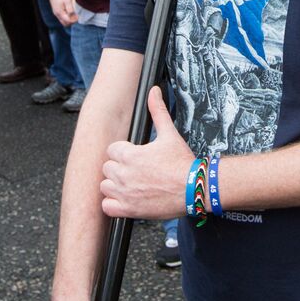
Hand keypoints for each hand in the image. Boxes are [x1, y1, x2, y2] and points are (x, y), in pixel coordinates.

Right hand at [50, 0, 76, 26]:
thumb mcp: (68, 0)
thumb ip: (70, 10)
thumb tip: (73, 18)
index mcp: (60, 12)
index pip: (68, 21)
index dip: (74, 20)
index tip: (78, 16)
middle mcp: (57, 14)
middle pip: (65, 24)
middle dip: (71, 22)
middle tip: (76, 16)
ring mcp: (56, 13)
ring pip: (63, 21)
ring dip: (68, 20)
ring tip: (73, 13)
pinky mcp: (56, 11)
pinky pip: (61, 18)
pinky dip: (66, 17)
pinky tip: (69, 12)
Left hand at [101, 88, 192, 219]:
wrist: (194, 188)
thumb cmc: (182, 162)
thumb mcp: (169, 133)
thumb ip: (158, 111)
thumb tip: (154, 91)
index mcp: (130, 155)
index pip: (112, 150)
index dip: (123, 152)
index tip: (135, 156)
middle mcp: (123, 174)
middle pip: (107, 167)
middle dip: (119, 167)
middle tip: (136, 170)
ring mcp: (125, 193)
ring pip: (105, 186)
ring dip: (115, 185)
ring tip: (131, 184)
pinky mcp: (128, 210)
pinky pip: (107, 206)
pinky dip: (113, 204)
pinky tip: (127, 199)